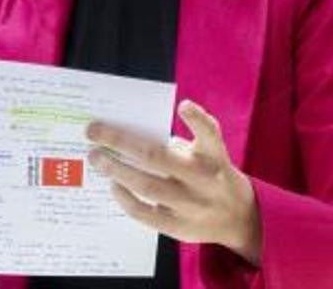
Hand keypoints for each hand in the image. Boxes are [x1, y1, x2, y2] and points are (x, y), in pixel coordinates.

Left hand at [86, 100, 261, 264]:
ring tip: (96, 158)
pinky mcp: (180, 226)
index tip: (182, 106)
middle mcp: (204, 179)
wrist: (239, 217)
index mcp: (214, 155)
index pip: (209, 133)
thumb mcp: (209, 154)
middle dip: (121, 141)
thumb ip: (183, 143)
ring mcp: (191, 205)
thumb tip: (132, 136)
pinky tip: (113, 185)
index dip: (197, 119)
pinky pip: (146, 213)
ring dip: (117, 170)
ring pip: (147, 186)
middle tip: (93, 131)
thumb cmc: (212, 174)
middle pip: (157, 157)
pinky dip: (126, 198)